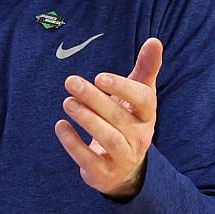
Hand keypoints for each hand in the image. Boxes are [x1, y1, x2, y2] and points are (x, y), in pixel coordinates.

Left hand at [55, 37, 161, 200]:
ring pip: (107, 138)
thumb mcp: (139, 96)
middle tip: (71, 81)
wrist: (125, 169)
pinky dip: (73, 143)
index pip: (142, 100)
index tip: (100, 77)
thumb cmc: (129, 120)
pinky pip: (88, 159)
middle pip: (118, 117)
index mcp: (147, 115)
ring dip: (86, 119)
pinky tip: (60, 125)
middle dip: (93, 99)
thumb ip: (146, 69)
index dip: (122, 88)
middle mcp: (139, 137)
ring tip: (67, 102)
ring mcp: (123, 157)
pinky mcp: (104, 173)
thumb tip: (154, 40)